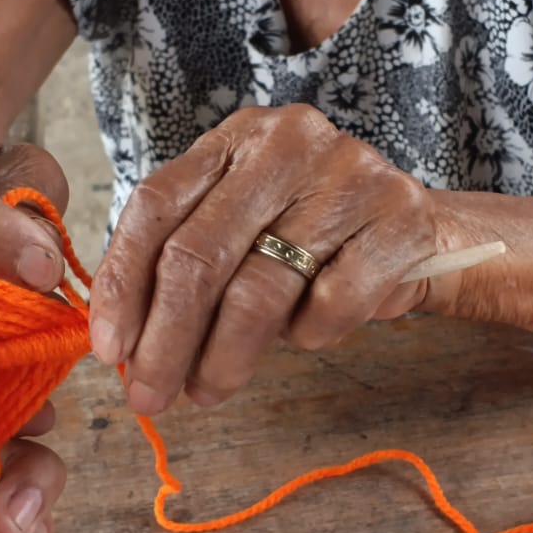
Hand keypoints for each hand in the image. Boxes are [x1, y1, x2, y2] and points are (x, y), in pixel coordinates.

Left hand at [87, 105, 437, 414]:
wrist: (423, 232)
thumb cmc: (313, 238)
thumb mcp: (243, 227)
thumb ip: (185, 264)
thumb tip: (125, 345)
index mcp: (235, 138)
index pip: (156, 205)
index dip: (122, 281)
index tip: (109, 349)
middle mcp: (288, 143)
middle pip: (199, 253)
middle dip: (166, 339)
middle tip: (149, 394)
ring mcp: (348, 176)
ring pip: (260, 289)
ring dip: (225, 357)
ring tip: (209, 390)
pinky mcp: (399, 220)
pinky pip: (330, 303)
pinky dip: (308, 335)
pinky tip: (305, 335)